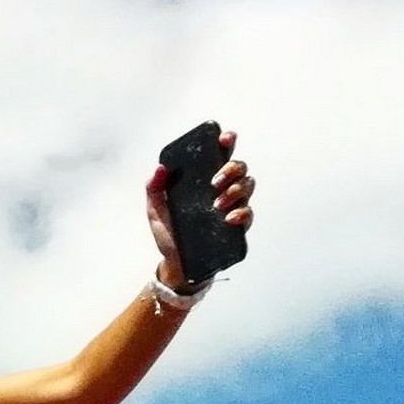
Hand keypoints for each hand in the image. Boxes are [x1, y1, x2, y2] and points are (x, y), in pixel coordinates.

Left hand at [146, 130, 254, 287]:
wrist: (176, 264)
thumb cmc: (169, 234)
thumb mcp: (156, 211)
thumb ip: (154, 189)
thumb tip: (160, 169)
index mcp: (204, 181)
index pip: (220, 155)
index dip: (227, 142)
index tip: (225, 139)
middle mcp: (222, 190)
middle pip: (239, 167)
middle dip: (231, 169)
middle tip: (214, 183)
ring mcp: (233, 206)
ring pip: (247, 186)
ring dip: (235, 191)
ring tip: (217, 204)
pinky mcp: (238, 226)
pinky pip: (249, 213)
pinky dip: (242, 213)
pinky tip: (229, 218)